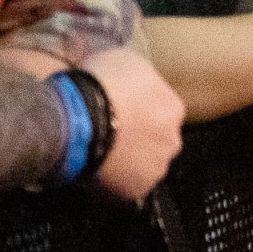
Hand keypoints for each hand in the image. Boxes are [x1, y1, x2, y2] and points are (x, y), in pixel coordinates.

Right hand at [80, 48, 183, 203]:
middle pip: (158, 139)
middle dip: (140, 136)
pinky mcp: (136, 190)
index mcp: (174, 108)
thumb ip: (139, 76)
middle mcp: (173, 140)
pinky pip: (126, 185)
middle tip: (111, 131)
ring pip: (145, 164)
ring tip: (101, 152)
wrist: (79, 119)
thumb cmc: (100, 82)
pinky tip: (97, 169)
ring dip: (129, 159)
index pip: (163, 110)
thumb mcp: (125, 60)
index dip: (140, 109)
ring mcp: (155, 168)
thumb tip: (132, 81)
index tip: (120, 109)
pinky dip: (115, 180)